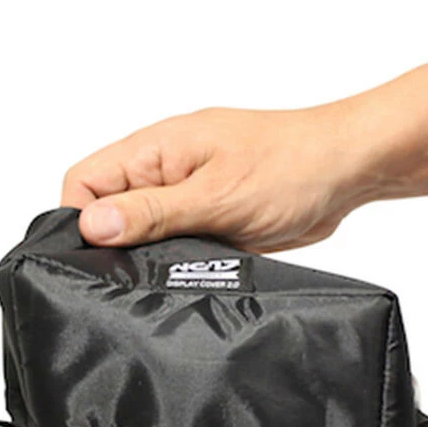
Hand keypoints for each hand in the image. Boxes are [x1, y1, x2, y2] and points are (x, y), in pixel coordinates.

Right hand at [60, 102, 394, 251]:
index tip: (95, 256)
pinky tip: (189, 276)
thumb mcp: (215, 195)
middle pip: (107, 210)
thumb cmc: (292, 167)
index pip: (84, 182)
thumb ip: (152, 212)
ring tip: (166, 276)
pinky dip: (175, 262)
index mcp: (155, 150)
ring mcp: (184, 196)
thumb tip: (93, 223)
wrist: (347, 172)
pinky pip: (172, 245)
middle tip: (133, 276)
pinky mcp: (206, 220)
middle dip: (112, 245)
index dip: (80, 221)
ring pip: (140, 233)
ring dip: (147, 257)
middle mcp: (163, 170)